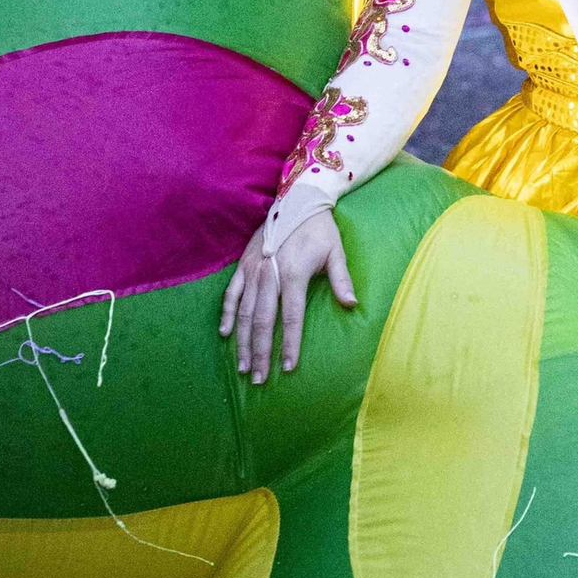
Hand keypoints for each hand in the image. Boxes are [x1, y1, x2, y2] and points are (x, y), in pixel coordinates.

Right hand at [219, 209, 356, 383]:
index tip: (288, 367)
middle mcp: (270, 273)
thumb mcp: (335, 251)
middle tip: (260, 379)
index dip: (290, 343)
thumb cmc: (320, 228)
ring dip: (243, 341)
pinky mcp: (244, 264)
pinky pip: (231, 293)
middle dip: (261, 352)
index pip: (291, 316)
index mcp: (293, 273)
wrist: (297, 198)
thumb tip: (351, 304)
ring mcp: (253, 269)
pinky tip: (226, 334)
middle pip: (263, 321)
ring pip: (245, 312)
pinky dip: (228, 314)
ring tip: (243, 366)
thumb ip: (341, 279)